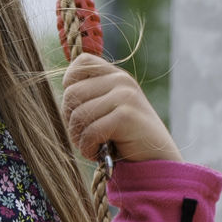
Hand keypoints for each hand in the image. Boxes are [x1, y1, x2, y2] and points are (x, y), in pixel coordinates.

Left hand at [61, 58, 180, 163]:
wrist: (157, 158)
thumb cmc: (127, 137)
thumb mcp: (111, 108)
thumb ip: (93, 95)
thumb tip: (65, 90)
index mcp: (116, 75)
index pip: (81, 62)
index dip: (69, 83)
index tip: (76, 107)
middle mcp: (121, 80)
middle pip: (71, 93)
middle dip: (70, 120)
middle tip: (82, 136)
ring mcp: (124, 97)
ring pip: (78, 114)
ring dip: (78, 138)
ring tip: (90, 146)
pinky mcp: (125, 116)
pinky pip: (89, 132)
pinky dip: (87, 149)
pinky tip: (96, 154)